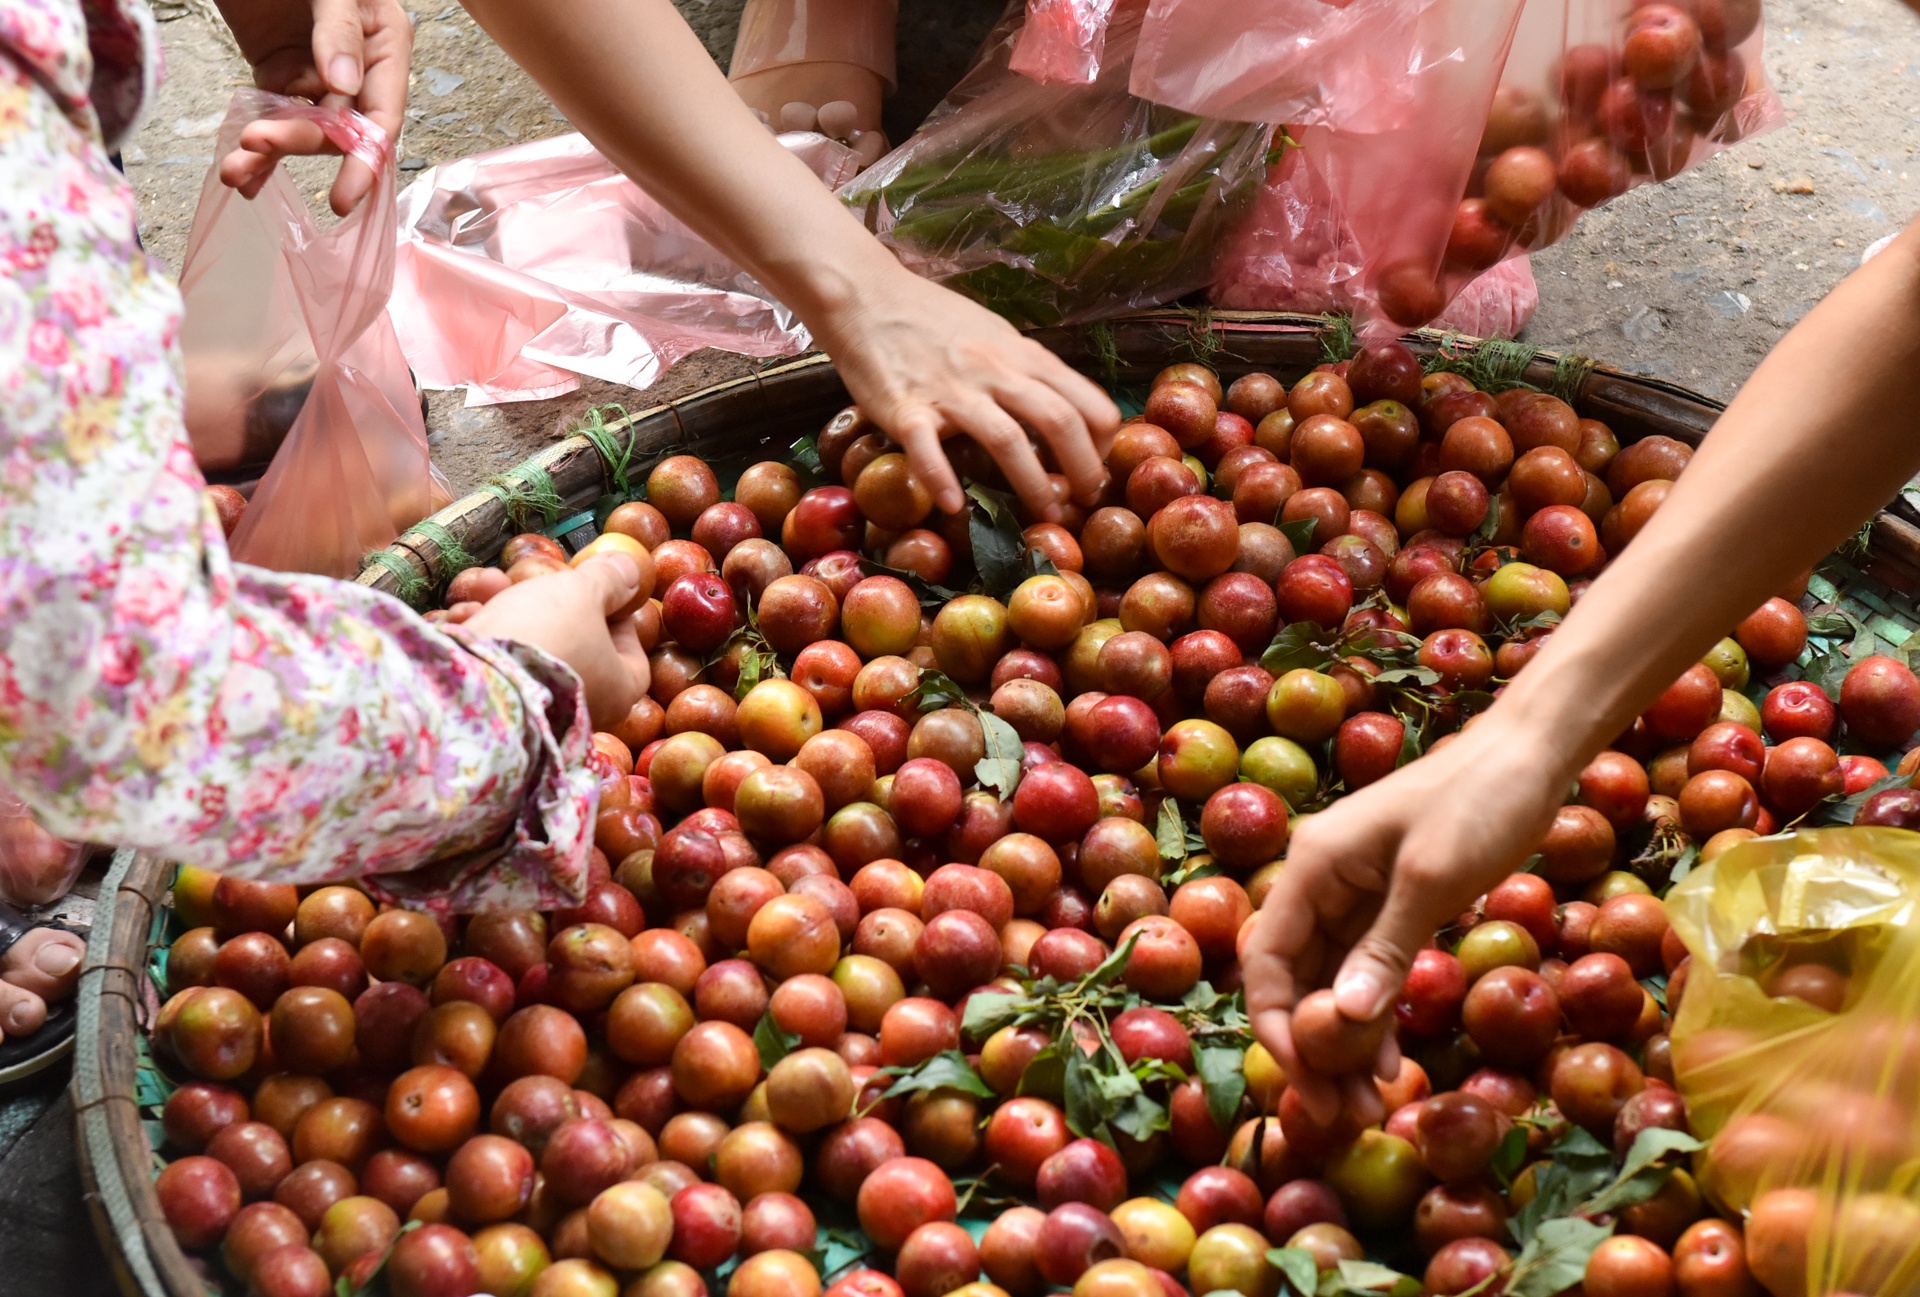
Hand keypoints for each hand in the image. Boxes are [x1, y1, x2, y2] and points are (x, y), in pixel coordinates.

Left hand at [214, 0, 412, 214]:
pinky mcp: (279, 74)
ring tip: (236, 168)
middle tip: (258, 141)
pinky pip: (272, 117)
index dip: (365, 158)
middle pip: (338, 128)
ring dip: (269, 152)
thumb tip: (342, 84)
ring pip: (302, 129)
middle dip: (299, 140)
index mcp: (384, 44)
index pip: (382, 115)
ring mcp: (317, 74)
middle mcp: (357, 68)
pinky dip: (256, 148)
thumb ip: (340, 30)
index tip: (346, 194)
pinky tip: (241, 172)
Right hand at [464, 555, 650, 729]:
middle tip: (536, 579)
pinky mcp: (496, 707)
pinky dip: (482, 637)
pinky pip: (496, 666)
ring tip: (490, 585)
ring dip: (504, 609)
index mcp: (618, 691)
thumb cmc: (545, 634)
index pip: (631, 653)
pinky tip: (464, 617)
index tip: (598, 590)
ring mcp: (538, 710)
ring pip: (528, 648)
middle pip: (574, 643)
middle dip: (549, 603)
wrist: (472, 681)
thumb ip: (609, 579)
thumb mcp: (583, 593)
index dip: (617, 617)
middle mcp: (583, 709)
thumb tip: (632, 569)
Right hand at [812, 263, 1121, 523]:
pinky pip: (927, 449)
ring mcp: (951, 391)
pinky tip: (953, 507)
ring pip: (1007, 439)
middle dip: (1082, 469)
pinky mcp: (905, 408)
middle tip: (1085, 501)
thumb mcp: (997, 336)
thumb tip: (1067, 408)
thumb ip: (1029, 370)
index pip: (1085, 399)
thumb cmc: (934, 319)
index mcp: (1022, 355)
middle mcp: (995, 371)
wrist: (867, 297)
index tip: (1099, 467)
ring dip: (1033, 484)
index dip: (1103, 441)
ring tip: (1046, 514)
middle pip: (1058, 421)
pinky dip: (941, 480)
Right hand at [1242, 718, 1571, 1126]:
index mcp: (1314, 866)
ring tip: (1372, 1104)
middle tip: (1347, 1114)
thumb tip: (1343, 1020)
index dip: (1277, 1026)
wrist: (1532, 752)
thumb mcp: (1433, 877)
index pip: (1266, 958)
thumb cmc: (1481, 801)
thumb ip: (1385, 948)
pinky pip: (1366, 969)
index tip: (1311, 1083)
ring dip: (1344, 1042)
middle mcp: (1322, 881)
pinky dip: (1374, 1014)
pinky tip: (1392, 1061)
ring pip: (1330, 981)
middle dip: (1313, 1048)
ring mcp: (1356, 893)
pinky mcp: (1392, 902)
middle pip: (1294, 978)